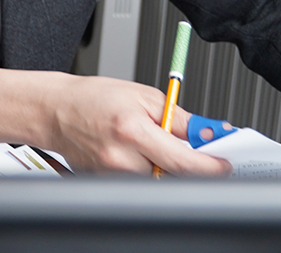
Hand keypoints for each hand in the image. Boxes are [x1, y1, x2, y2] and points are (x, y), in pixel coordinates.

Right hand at [0, 68, 231, 175]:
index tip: (224, 165)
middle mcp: (121, 158)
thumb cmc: (95, 97)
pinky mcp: (105, 184)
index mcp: (132, 130)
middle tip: (187, 147)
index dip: (209, 167)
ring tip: (148, 142)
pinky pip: (138, 182)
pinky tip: (133, 151)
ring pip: (156, 180)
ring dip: (164, 165)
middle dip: (186, 162)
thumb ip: (178, 118)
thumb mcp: (143, 96)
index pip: (183, 160)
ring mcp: (111, 175)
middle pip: (172, 175)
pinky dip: (146, 169)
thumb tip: (208, 132)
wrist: (56, 111)